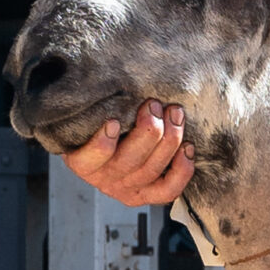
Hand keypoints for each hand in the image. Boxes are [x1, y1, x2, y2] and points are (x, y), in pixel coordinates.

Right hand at [62, 101, 194, 206]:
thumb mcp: (89, 116)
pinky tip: (188, 148)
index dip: (102, 144)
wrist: (111, 147)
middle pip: (128, 161)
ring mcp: (128, 190)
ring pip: (152, 170)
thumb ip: (96, 106)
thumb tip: (106, 74)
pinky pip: (169, 189)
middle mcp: (105, 180)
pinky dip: (182, 170)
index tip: (113, 121)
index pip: (88, 159)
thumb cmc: (99, 123)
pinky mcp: (150, 196)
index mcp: (82, 163)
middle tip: (154, 105)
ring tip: (175, 114)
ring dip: (169, 140)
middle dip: (147, 131)